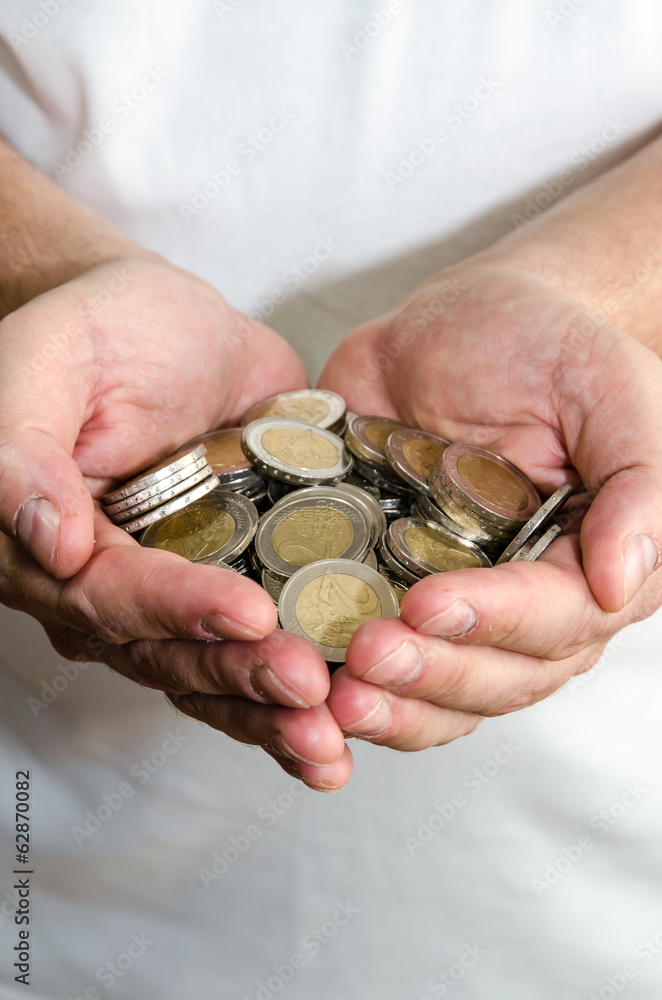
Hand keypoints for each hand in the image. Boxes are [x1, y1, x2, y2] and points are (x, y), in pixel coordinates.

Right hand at [0, 257, 349, 788]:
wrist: (174, 325)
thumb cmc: (104, 328)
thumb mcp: (49, 357)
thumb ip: (23, 445)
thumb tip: (47, 544)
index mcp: (46, 540)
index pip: (105, 594)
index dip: (176, 610)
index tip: (248, 613)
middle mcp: (104, 583)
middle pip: (163, 652)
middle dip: (239, 675)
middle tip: (309, 688)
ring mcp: (171, 590)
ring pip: (209, 670)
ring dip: (270, 711)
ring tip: (333, 733)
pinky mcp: (231, 583)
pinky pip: (252, 652)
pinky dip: (292, 696)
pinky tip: (341, 729)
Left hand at [318, 262, 661, 756]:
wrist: (459, 322)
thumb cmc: (544, 341)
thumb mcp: (606, 385)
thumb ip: (638, 478)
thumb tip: (625, 582)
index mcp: (591, 560)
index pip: (559, 618)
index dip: (495, 620)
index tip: (429, 604)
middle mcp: (530, 601)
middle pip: (498, 677)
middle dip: (432, 674)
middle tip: (367, 655)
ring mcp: (459, 604)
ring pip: (442, 694)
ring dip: (392, 706)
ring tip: (332, 695)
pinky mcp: (393, 593)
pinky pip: (384, 664)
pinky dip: (352, 687)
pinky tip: (310, 687)